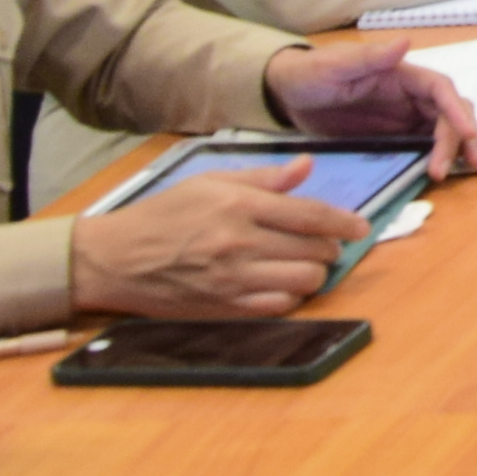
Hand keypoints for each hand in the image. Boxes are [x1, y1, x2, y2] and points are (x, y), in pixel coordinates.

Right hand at [70, 158, 367, 315]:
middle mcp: (240, 243)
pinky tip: (281, 284)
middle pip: (315, 250)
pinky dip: (290, 296)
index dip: (344, 222)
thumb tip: (306, 167)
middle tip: (323, 243)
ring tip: (304, 264)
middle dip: (329, 247)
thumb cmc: (163, 214)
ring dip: (314, 273)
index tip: (361, 227)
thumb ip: (263, 178)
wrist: (115, 259)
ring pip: (305, 282)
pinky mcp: (225, 308)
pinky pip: (280, 307)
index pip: (310, 215)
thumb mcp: (209, 182)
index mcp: (239, 206)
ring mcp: (233, 280)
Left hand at [266, 36, 476, 174]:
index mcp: (401, 74)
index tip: (468, 134)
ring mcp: (402, 118)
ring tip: (459, 171)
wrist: (287, 94)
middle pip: (447, 113)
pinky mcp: (391, 137)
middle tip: (462, 164)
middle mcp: (409, 96)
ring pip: (440, 131)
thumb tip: (406, 43)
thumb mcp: (335, 65)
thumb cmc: (310, 72)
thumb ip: (370, 57)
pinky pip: (420, 147)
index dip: (457, 111)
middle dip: (460, 136)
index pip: (440, 89)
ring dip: (454, 149)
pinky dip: (434, 158)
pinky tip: (437, 174)